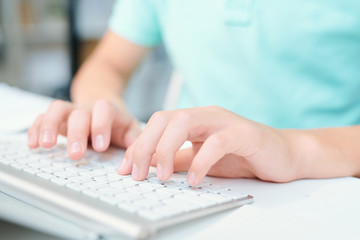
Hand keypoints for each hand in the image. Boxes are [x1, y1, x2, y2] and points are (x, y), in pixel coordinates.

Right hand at [27, 99, 140, 159]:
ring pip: (56, 109)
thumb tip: (138, 157)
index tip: (101, 146)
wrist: (104, 106)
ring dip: (49, 125)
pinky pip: (42, 117)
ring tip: (45, 144)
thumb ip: (135, 140)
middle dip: (76, 134)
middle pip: (78, 114)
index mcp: (108, 110)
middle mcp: (87, 109)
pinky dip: (35, 129)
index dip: (101, 126)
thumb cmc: (118, 123)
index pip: (104, 111)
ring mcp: (70, 112)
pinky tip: (32, 144)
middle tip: (75, 155)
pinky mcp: (56, 119)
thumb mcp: (131, 129)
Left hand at [118, 106, 301, 184]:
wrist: (282, 154)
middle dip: (145, 146)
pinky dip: (201, 161)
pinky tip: (195, 180)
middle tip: (137, 174)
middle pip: (165, 119)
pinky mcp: (243, 133)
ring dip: (167, 150)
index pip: (157, 124)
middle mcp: (206, 115)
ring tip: (163, 177)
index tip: (125, 169)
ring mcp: (224, 121)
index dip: (138, 145)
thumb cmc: (242, 156)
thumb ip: (179, 159)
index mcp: (194, 119)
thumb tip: (150, 165)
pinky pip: (216, 142)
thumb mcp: (201, 159)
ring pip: (185, 122)